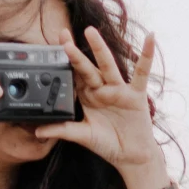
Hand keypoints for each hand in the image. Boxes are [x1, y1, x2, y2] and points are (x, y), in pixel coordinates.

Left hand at [35, 28, 159, 177]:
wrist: (131, 156)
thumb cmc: (109, 144)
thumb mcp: (83, 136)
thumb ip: (63, 131)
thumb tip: (38, 131)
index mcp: (89, 97)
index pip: (74, 76)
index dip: (64, 63)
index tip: (52, 48)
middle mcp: (102, 89)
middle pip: (87, 67)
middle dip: (75, 52)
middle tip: (63, 35)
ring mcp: (119, 90)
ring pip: (108, 66)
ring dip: (99, 49)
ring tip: (90, 32)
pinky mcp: (136, 94)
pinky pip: (142, 73)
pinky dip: (147, 55)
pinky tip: (150, 38)